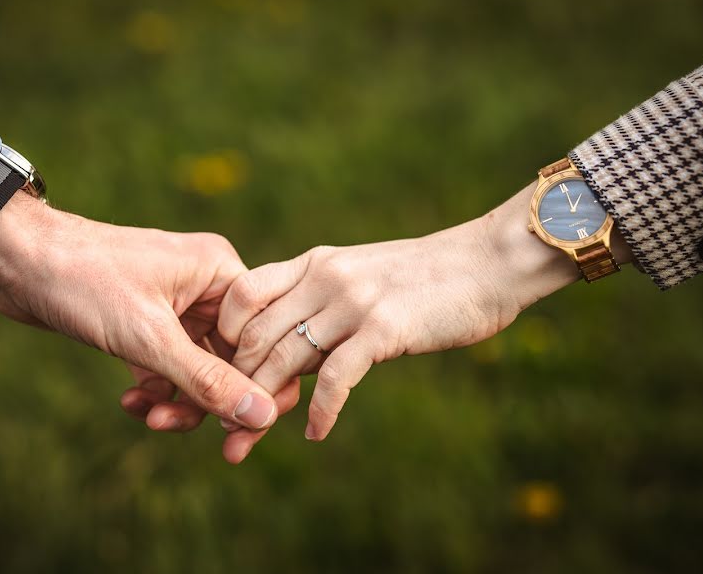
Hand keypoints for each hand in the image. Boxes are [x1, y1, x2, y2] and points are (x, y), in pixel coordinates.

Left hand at [0, 192, 279, 430]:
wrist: (15, 260)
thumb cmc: (83, 279)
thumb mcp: (149, 337)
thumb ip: (207, 379)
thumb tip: (261, 415)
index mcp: (220, 272)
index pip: (261, 337)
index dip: (259, 386)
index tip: (245, 432)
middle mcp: (205, 288)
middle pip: (234, 359)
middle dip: (217, 401)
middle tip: (222, 449)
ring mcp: (176, 306)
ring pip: (199, 370)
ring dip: (180, 401)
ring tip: (151, 417)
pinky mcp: (146, 324)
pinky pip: (168, 368)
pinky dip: (155, 390)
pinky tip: (131, 402)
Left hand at [215, 182, 630, 462]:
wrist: (484, 264)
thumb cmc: (420, 279)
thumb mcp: (357, 277)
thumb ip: (317, 305)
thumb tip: (283, 351)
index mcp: (311, 264)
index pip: (240, 295)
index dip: (221, 339)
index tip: (219, 376)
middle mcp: (323, 278)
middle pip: (254, 335)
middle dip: (230, 383)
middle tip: (218, 422)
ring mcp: (352, 302)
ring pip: (284, 359)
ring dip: (260, 406)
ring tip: (245, 439)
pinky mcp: (383, 329)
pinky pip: (336, 379)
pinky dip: (320, 412)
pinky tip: (314, 433)